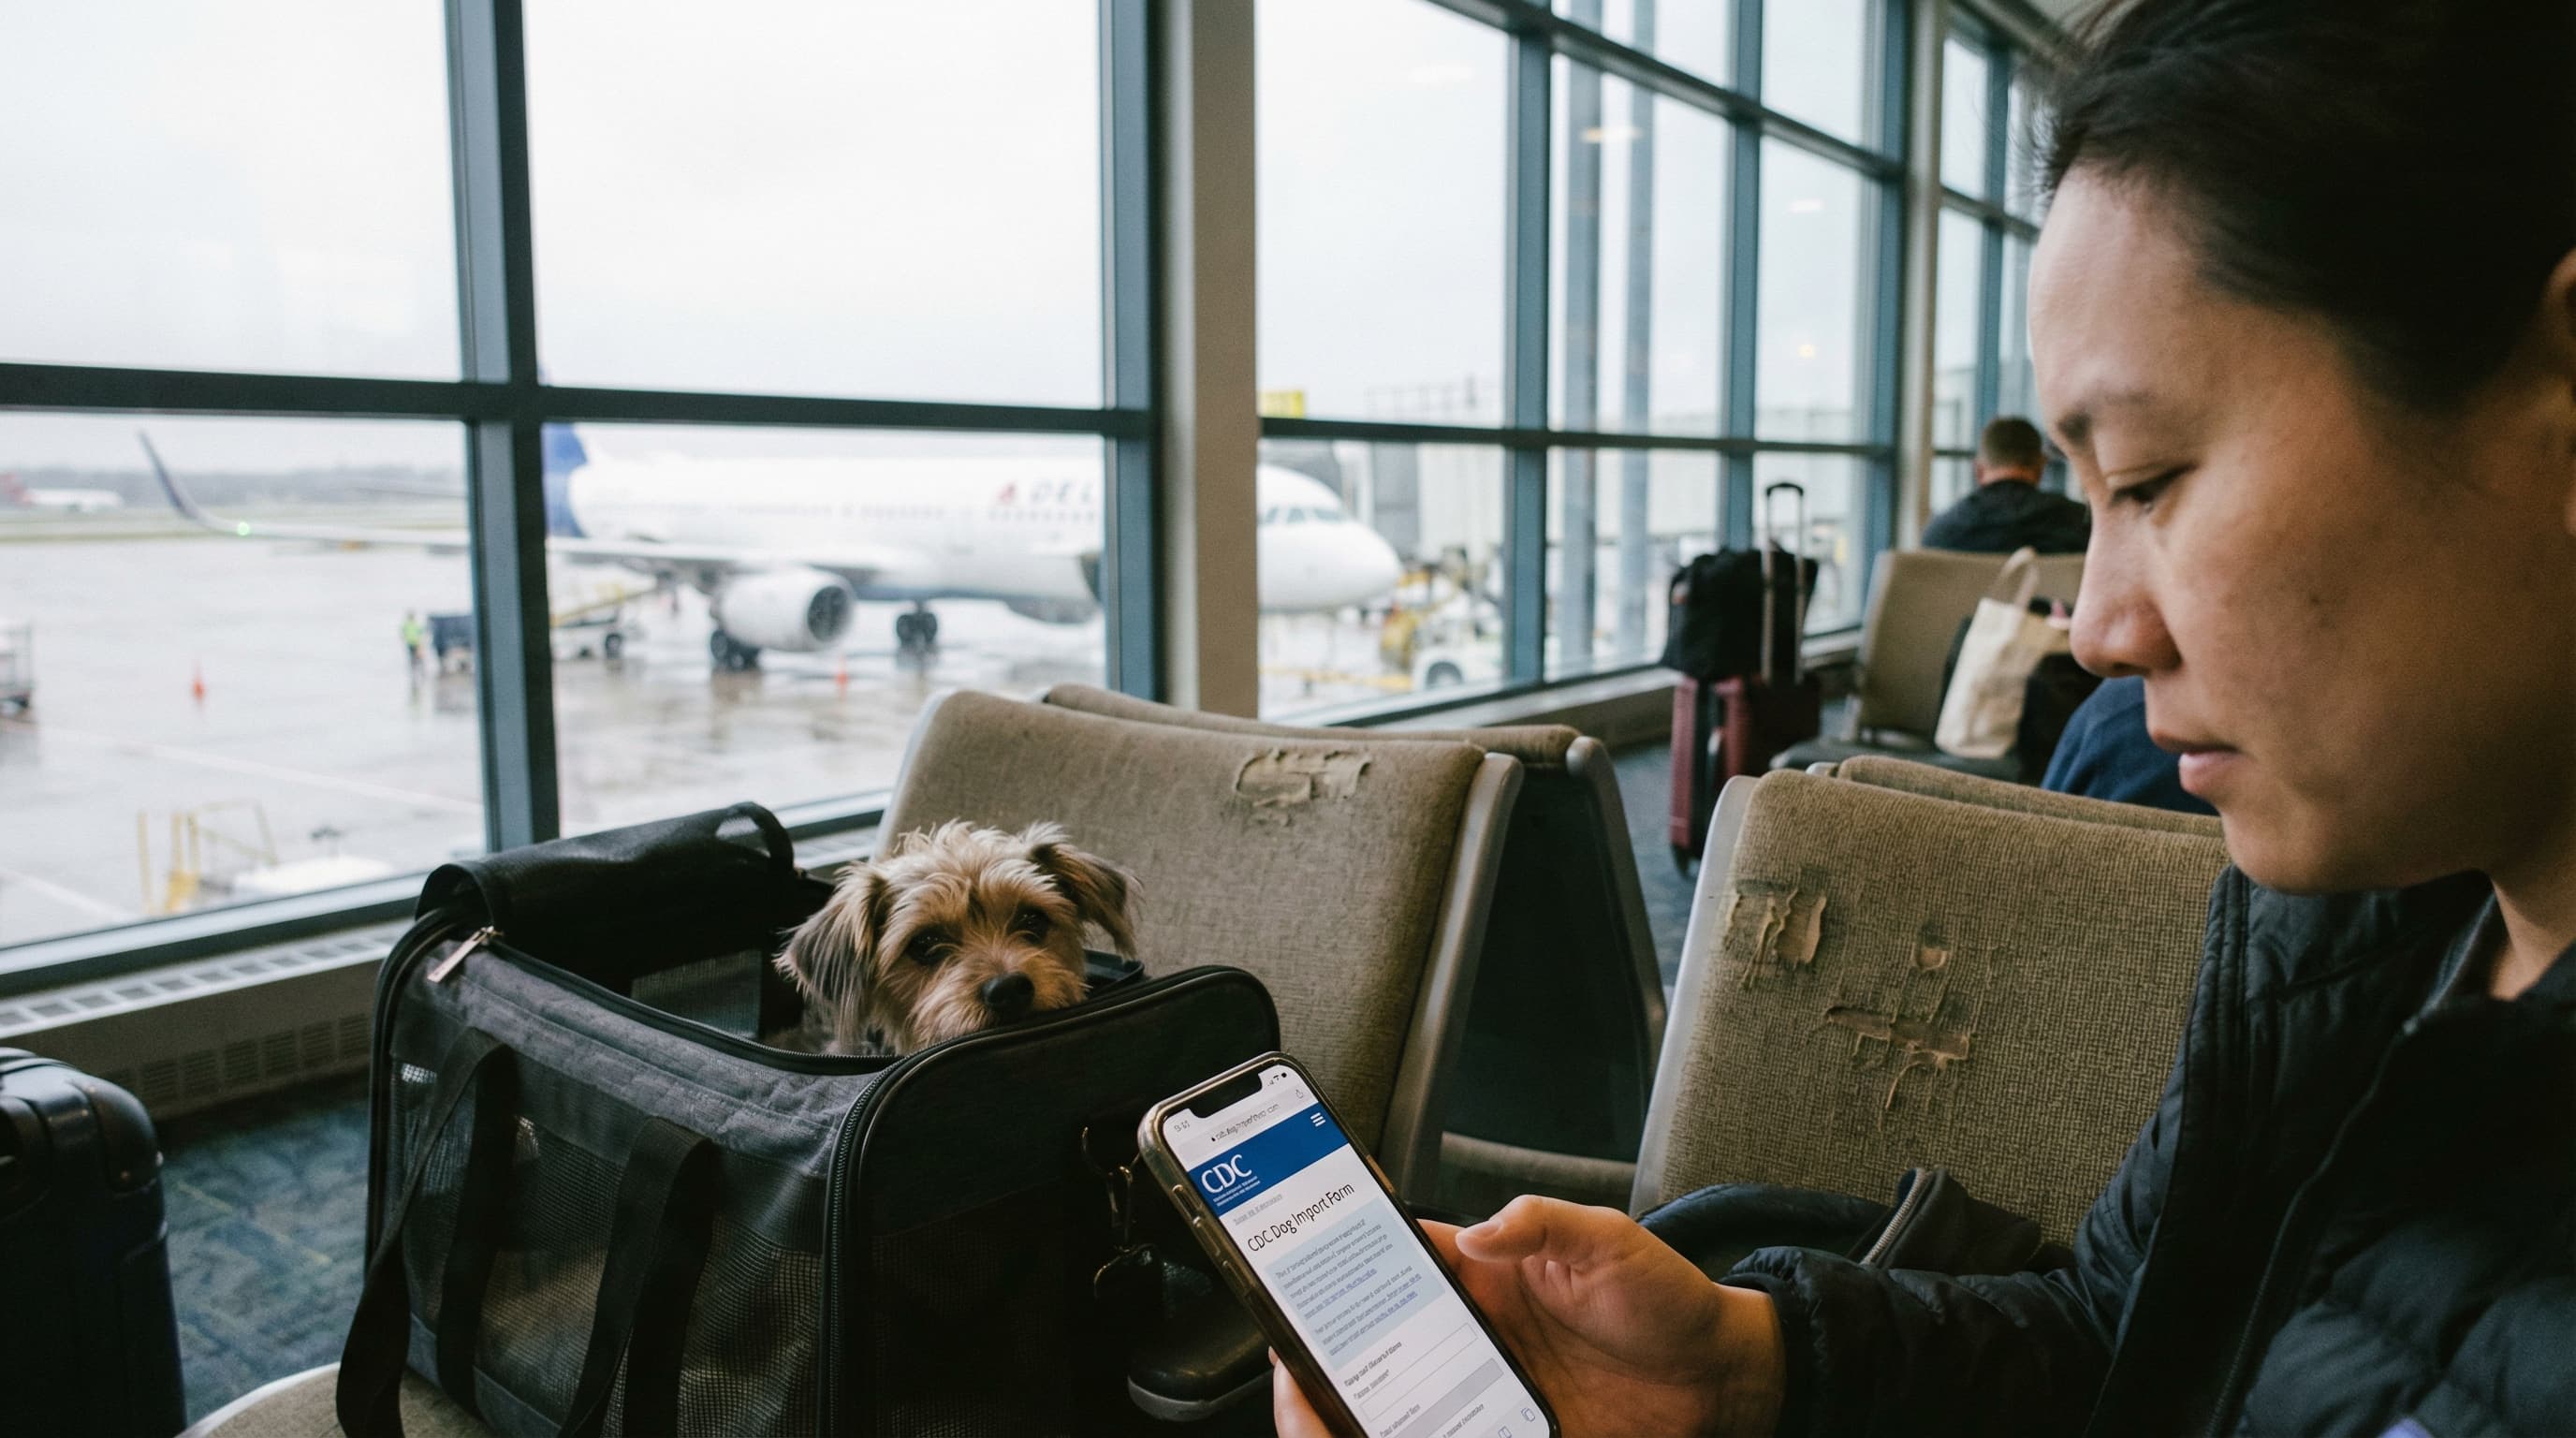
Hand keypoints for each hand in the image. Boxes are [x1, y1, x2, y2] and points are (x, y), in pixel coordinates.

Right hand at [1271, 1196, 1785, 1437]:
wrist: (1723, 1377)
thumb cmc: (1668, 1298)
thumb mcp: (1610, 1239)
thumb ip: (1542, 1223)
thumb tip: (1476, 1231)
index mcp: (1486, 1272)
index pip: (1398, 1255)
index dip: (1346, 1254)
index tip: (1302, 1259)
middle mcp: (1475, 1331)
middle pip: (1380, 1337)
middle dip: (1331, 1347)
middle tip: (1299, 1363)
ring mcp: (1490, 1387)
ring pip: (1402, 1398)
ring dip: (1366, 1405)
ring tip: (1330, 1416)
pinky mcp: (1514, 1431)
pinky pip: (1452, 1436)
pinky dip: (1421, 1436)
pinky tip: (1394, 1437)